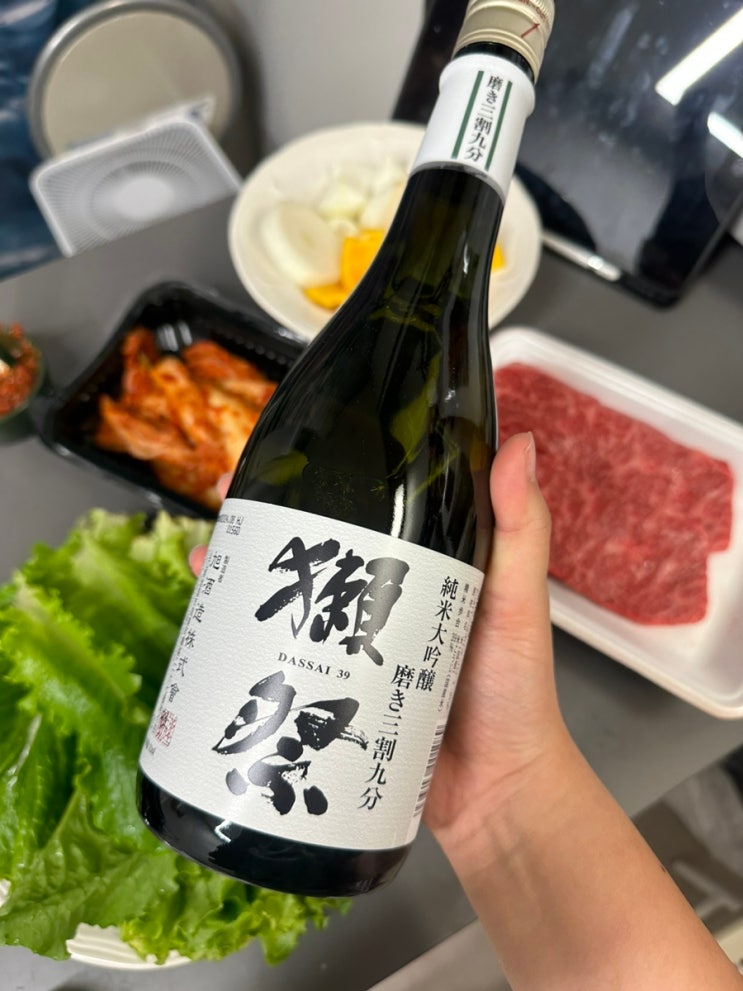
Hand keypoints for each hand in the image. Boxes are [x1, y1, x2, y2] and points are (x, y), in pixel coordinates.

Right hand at [189, 437, 563, 844]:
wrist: (496, 795)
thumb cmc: (514, 692)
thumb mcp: (517, 603)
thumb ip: (522, 532)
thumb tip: (520, 443)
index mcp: (425, 566)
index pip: (369, 503)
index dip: (325, 473)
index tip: (287, 449)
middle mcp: (383, 598)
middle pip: (317, 547)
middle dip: (267, 518)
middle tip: (227, 497)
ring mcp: (352, 647)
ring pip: (290, 598)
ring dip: (247, 574)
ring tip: (207, 555)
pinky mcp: (332, 694)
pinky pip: (284, 658)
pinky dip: (245, 639)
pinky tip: (214, 629)